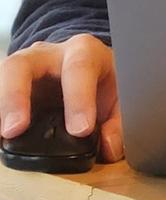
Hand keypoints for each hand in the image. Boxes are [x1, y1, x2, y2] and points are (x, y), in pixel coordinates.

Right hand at [0, 35, 124, 162]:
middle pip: (20, 66)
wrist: (84, 67)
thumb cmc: (102, 82)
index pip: (78, 68)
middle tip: (14, 130)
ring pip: (1, 78)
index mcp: (83, 52)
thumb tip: (109, 148)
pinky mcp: (6, 85)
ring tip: (1, 135)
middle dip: (15, 97)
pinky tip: (0, 133)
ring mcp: (20, 69)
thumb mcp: (120, 95)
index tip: (80, 131)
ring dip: (0, 105)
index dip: (78, 100)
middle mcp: (45, 55)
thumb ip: (119, 121)